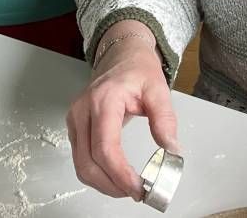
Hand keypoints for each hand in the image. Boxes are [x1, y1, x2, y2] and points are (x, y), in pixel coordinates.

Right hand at [66, 22, 178, 199]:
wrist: (121, 53)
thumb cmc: (137, 69)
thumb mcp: (158, 89)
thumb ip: (165, 120)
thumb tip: (172, 151)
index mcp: (104, 100)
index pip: (105, 147)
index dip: (120, 174)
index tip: (138, 188)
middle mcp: (83, 110)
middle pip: (87, 162)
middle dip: (111, 185)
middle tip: (136, 192)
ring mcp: (75, 118)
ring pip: (80, 165)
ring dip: (103, 183)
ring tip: (127, 187)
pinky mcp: (74, 125)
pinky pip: (80, 157)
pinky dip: (96, 172)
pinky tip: (114, 175)